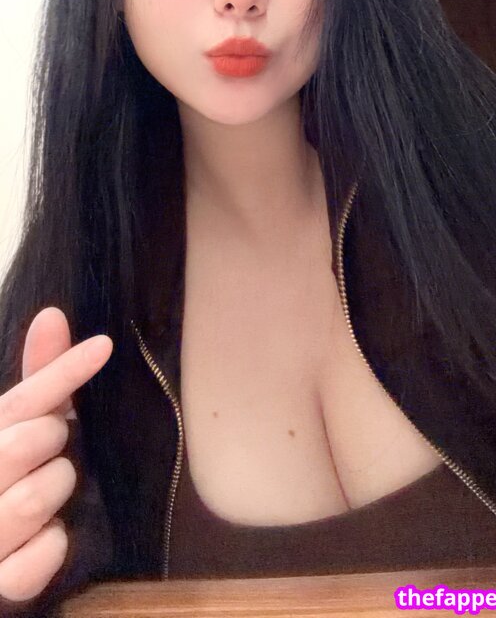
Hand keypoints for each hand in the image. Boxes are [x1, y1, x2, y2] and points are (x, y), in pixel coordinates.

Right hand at [0, 307, 111, 601]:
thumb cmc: (11, 483)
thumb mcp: (22, 429)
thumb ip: (39, 379)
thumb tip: (52, 314)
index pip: (18, 400)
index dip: (61, 372)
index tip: (104, 346)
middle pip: (25, 444)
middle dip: (55, 442)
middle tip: (57, 449)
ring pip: (35, 498)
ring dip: (59, 493)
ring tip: (54, 495)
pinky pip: (37, 562)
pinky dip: (52, 550)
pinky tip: (49, 540)